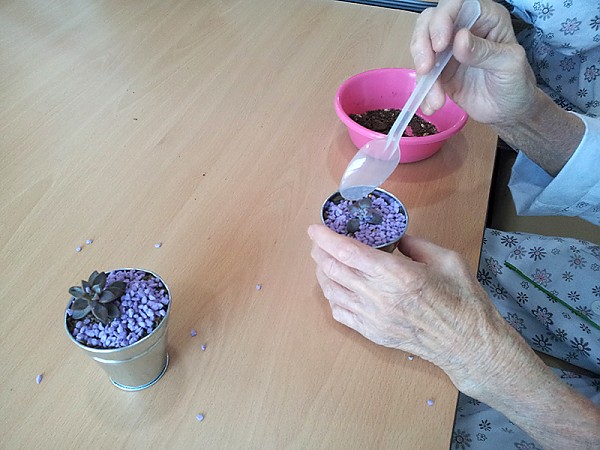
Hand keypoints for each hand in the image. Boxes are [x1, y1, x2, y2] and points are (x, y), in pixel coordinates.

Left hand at [309, 224, 599, 447]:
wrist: (468, 345)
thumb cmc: (463, 299)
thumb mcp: (446, 259)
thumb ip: (416, 244)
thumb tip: (394, 237)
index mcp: (398, 274)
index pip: (349, 253)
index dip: (327, 238)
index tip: (314, 228)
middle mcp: (379, 296)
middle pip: (334, 270)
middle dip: (320, 252)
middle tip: (319, 241)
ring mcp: (373, 318)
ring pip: (332, 291)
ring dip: (322, 272)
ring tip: (323, 260)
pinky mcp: (372, 333)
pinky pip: (340, 313)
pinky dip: (331, 296)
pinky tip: (335, 286)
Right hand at [410, 0, 537, 126]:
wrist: (508, 112)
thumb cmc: (516, 83)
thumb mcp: (508, 65)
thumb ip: (484, 51)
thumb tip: (459, 39)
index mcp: (485, 18)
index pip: (457, 4)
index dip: (442, 19)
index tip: (440, 45)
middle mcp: (463, 28)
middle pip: (430, 21)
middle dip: (422, 44)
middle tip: (425, 68)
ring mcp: (448, 50)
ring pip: (421, 47)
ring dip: (423, 74)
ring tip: (436, 99)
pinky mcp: (439, 70)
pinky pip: (423, 75)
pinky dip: (424, 91)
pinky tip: (432, 105)